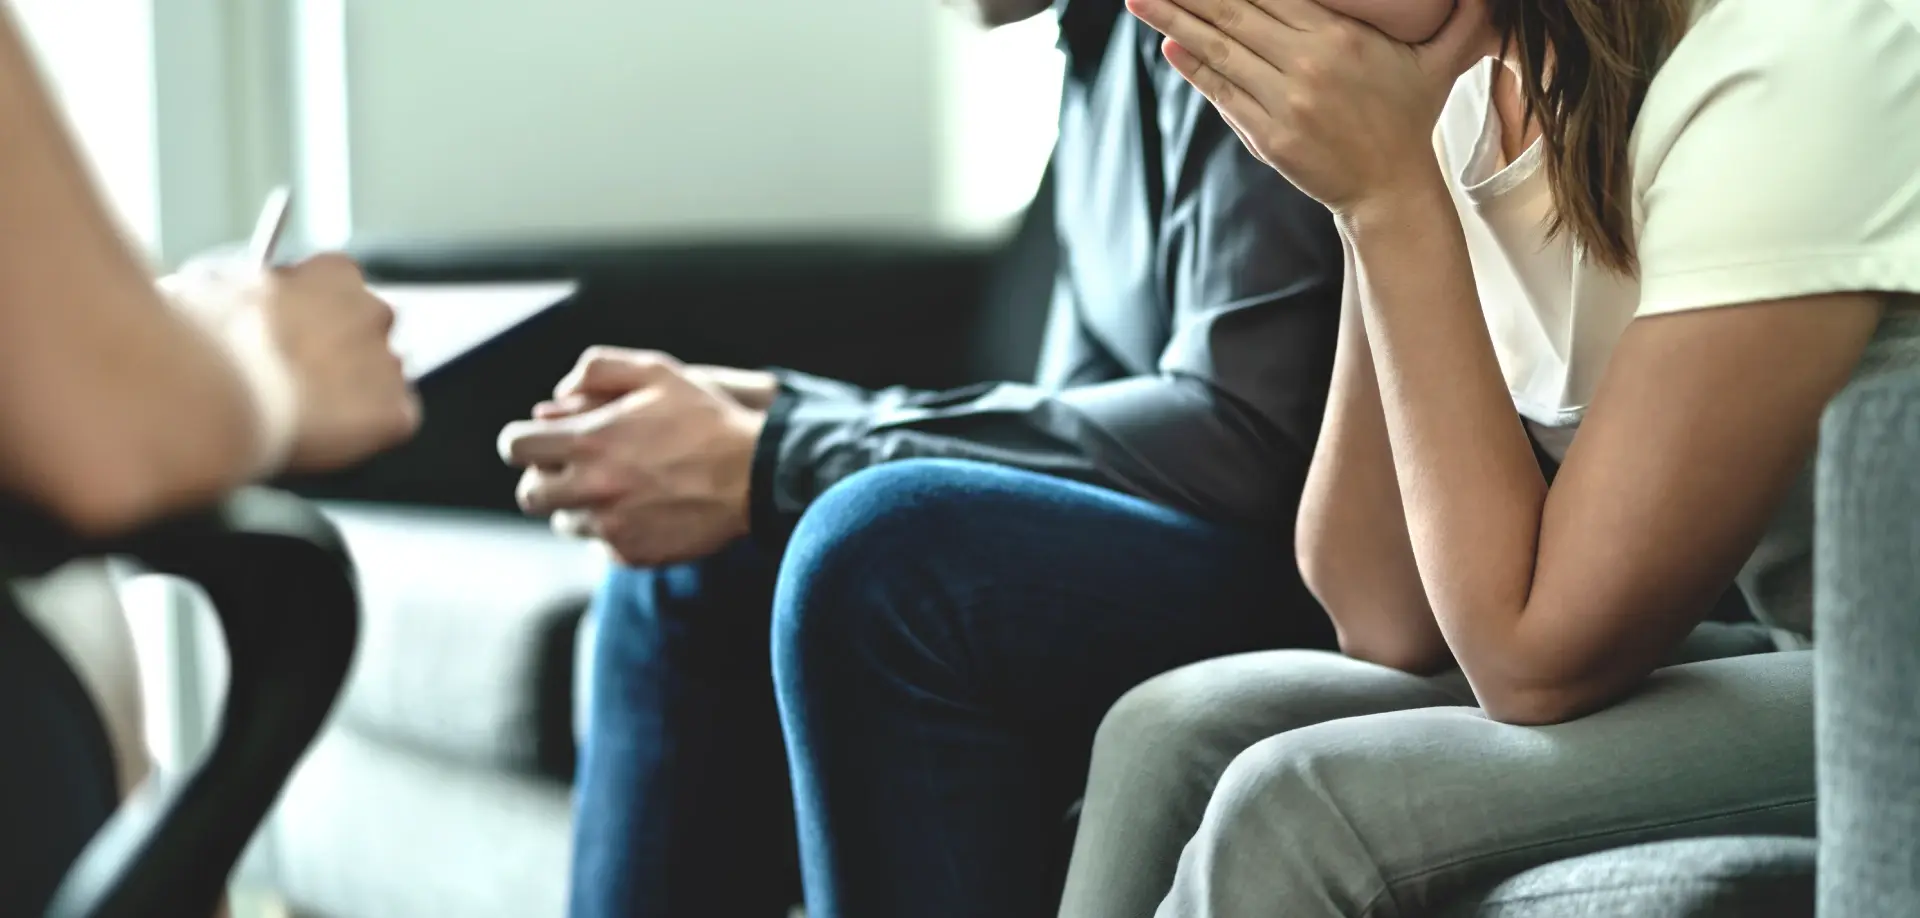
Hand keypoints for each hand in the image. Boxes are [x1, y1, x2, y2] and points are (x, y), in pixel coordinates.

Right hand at [162, 254, 419, 473]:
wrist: (216, 393)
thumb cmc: (201, 339)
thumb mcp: (207, 288)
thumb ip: (236, 290)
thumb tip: (220, 299)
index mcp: (334, 272)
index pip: (338, 292)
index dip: (309, 320)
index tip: (286, 339)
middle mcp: (374, 311)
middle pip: (364, 337)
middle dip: (336, 358)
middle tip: (292, 384)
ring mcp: (389, 364)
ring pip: (378, 381)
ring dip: (349, 396)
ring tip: (299, 414)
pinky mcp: (394, 414)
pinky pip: (387, 425)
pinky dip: (361, 435)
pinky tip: (321, 435)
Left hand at [498, 349, 768, 566]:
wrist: (757, 476)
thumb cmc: (707, 419)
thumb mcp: (657, 372)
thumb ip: (598, 370)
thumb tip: (557, 396)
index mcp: (590, 441)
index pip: (515, 447)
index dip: (523, 441)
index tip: (541, 441)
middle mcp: (592, 488)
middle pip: (529, 495)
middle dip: (545, 478)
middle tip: (574, 468)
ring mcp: (610, 526)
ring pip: (564, 522)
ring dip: (580, 505)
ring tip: (619, 487)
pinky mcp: (632, 554)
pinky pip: (602, 546)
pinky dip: (614, 529)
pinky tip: (645, 509)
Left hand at [1127, 0, 1493, 213]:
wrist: (1391, 192)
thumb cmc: (1409, 119)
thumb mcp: (1440, 61)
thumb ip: (1462, 17)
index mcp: (1341, 38)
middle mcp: (1308, 66)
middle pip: (1236, 10)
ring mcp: (1284, 103)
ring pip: (1219, 49)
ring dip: (1174, 20)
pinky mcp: (1267, 136)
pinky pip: (1222, 93)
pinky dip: (1194, 67)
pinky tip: (1169, 43)